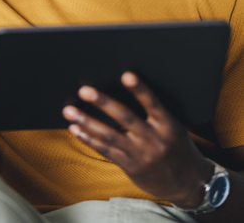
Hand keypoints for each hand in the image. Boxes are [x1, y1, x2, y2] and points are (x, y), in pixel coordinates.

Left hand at [62, 72, 213, 207]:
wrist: (189, 184)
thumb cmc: (178, 147)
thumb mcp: (174, 127)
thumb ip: (154, 113)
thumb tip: (123, 91)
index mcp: (167, 124)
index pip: (152, 103)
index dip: (140, 89)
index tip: (126, 75)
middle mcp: (154, 138)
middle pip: (125, 117)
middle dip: (103, 103)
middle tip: (84, 90)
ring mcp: (141, 153)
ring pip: (110, 135)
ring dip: (87, 121)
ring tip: (69, 110)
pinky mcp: (131, 166)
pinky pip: (106, 151)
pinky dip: (89, 139)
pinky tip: (75, 129)